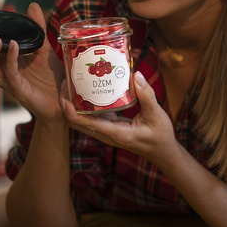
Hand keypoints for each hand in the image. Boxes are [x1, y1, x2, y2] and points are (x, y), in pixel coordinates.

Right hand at [0, 3, 64, 121]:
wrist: (64, 98)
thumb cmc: (51, 76)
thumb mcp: (44, 47)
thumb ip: (37, 28)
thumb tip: (32, 6)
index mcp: (4, 60)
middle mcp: (3, 71)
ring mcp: (9, 82)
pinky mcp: (19, 90)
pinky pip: (9, 74)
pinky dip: (9, 59)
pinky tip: (12, 46)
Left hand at [60, 71, 176, 165]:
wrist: (162, 151)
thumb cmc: (160, 136)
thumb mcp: (156, 115)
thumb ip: (146, 95)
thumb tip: (136, 75)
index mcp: (115, 133)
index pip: (86, 124)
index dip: (71, 112)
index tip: (64, 96)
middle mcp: (107, 134)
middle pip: (77, 122)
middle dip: (67, 105)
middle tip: (66, 83)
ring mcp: (107, 131)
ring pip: (82, 120)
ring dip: (74, 104)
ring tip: (73, 83)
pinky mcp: (109, 126)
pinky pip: (92, 116)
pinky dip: (86, 104)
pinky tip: (88, 88)